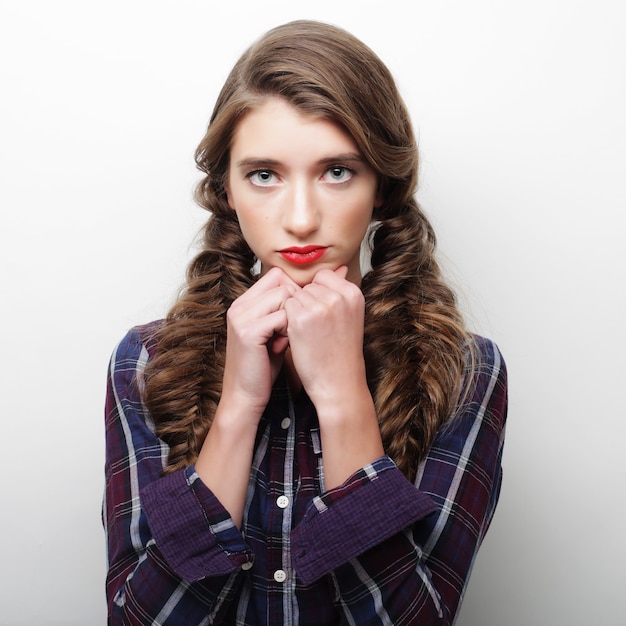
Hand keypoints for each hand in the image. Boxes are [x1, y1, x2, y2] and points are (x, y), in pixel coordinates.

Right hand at [221, 267, 299, 421]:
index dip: (295, 292)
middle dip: (297, 303)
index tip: (300, 315)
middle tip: (294, 329)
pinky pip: (281, 316)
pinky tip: (284, 345)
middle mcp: (240, 305)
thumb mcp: (277, 333)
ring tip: (288, 338)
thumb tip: (323, 287)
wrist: (244, 397)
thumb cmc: (265, 366)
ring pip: (284, 296)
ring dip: (294, 316)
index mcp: (244, 303)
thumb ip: (289, 312)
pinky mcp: (248, 332)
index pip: (277, 276)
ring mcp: (241, 317)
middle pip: (282, 282)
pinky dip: (290, 330)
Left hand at [283, 266, 367, 412]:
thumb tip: (340, 267)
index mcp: (353, 293)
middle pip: (308, 286)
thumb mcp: (349, 315)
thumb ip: (341, 290)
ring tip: (308, 334)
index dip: (317, 296)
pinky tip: (298, 337)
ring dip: (295, 313)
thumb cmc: (341, 352)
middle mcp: (338, 296)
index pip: (323, 277)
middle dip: (306, 304)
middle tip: (316, 330)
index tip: (322, 317)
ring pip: (294, 296)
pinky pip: (285, 307)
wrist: (338, 382)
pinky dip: (286, 321)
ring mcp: (320, 306)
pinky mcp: (301, 318)